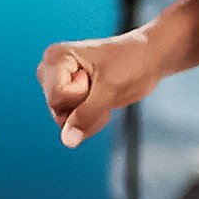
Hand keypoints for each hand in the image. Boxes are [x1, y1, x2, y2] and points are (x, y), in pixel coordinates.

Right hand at [37, 30, 163, 146]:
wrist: (148, 59)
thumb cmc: (131, 63)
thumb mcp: (111, 90)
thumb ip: (87, 115)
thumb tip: (68, 141)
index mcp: (55, 57)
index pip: (57, 96)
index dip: (81, 96)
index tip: (97, 79)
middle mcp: (50, 70)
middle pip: (57, 108)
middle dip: (85, 107)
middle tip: (104, 89)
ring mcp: (57, 84)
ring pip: (63, 118)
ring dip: (90, 115)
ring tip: (106, 96)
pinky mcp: (68, 96)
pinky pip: (72, 122)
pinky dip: (91, 119)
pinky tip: (103, 105)